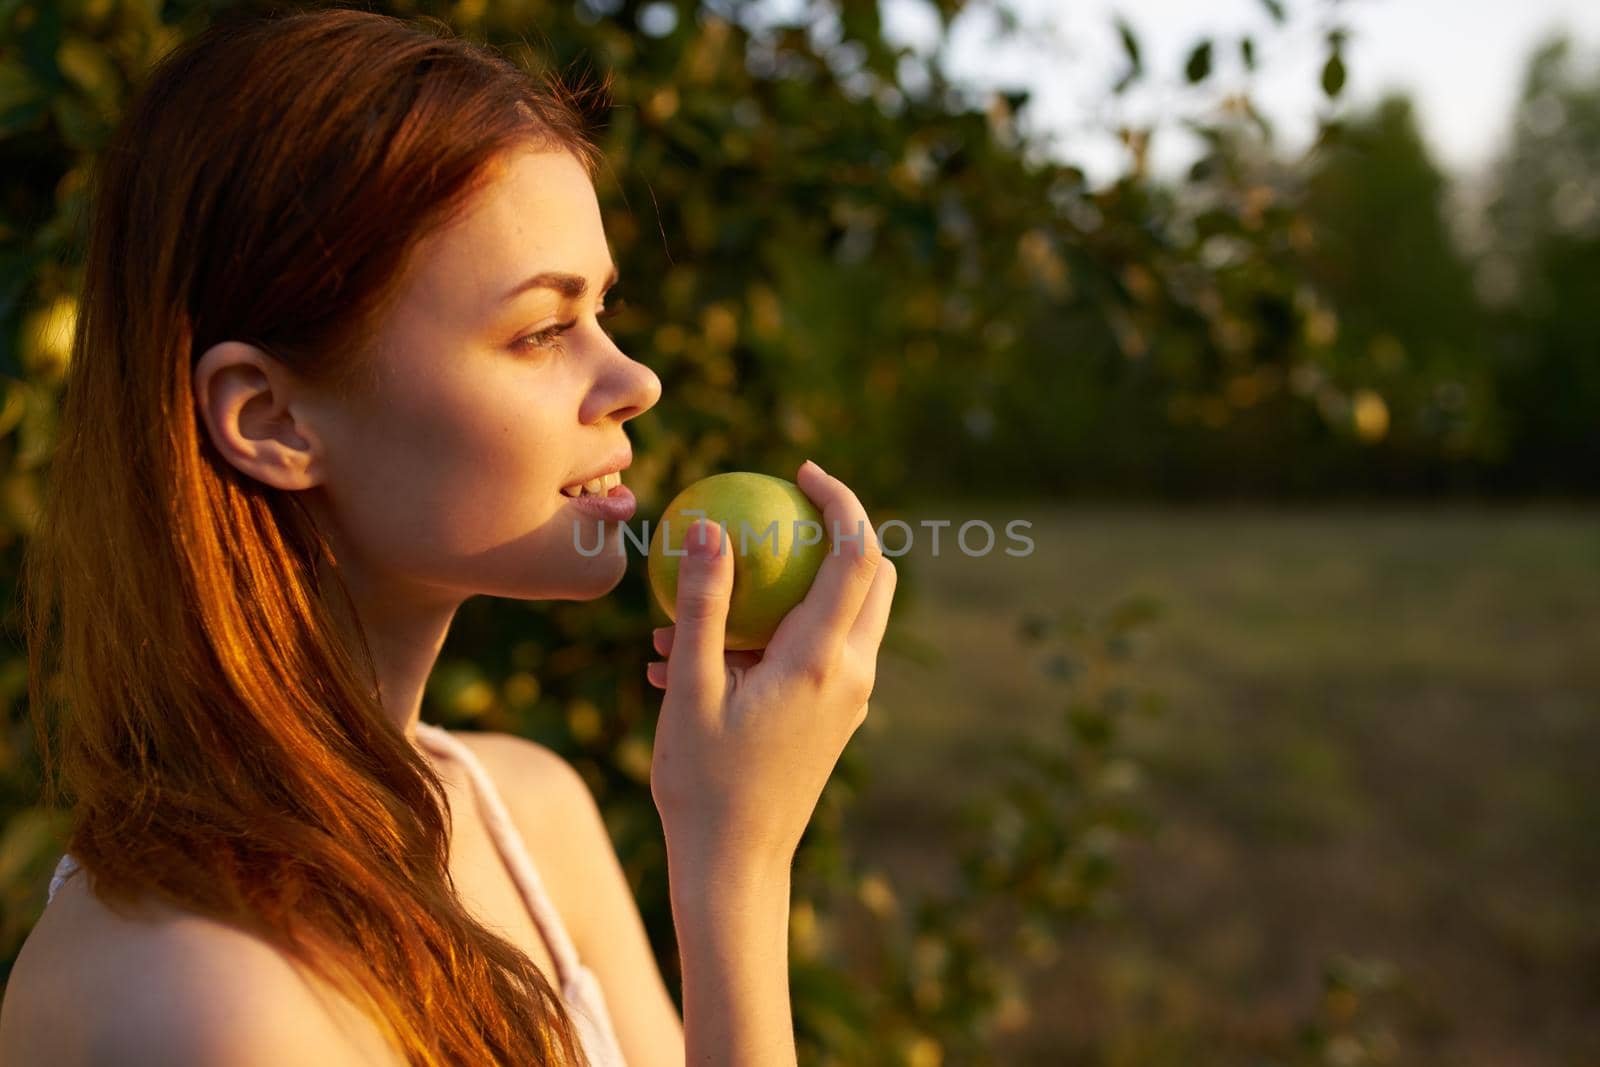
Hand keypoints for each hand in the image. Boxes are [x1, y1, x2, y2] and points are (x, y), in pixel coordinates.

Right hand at [645, 460, 896, 872]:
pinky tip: (691, 656)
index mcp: (822, 660)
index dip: (840, 500)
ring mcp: (849, 699)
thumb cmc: (704, 783)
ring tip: (696, 611)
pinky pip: (817, 652)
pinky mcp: (834, 717)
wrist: (734, 866)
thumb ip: (704, 605)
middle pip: (873, 577)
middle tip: (782, 508)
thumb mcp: (691, 687)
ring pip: (846, 614)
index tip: (801, 472)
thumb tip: (708, 526)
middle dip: (839, 532)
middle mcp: (851, 675)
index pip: (857, 554)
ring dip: (793, 589)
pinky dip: (774, 633)